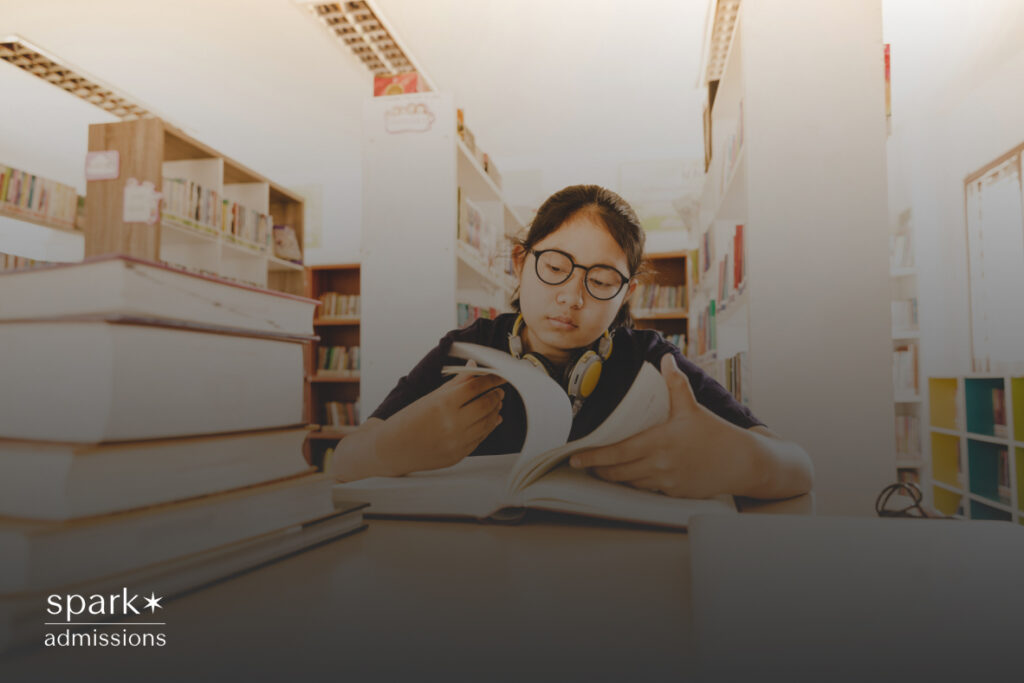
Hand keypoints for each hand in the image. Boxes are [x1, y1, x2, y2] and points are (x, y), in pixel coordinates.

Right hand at [373, 361, 506, 476]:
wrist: (393, 449)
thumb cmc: (409, 419)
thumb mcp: (432, 397)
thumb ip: (456, 382)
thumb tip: (474, 366)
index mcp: (444, 404)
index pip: (476, 386)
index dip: (491, 380)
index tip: (498, 376)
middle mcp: (452, 424)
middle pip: (486, 404)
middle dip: (495, 395)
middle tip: (499, 390)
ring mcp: (457, 442)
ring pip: (488, 423)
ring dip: (495, 411)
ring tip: (496, 403)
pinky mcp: (459, 455)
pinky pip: (480, 438)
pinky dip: (488, 426)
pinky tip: (491, 419)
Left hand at [569, 354, 745, 497]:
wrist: (742, 463)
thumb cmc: (716, 434)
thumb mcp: (693, 407)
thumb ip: (676, 383)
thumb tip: (666, 358)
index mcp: (660, 442)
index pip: (618, 453)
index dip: (594, 457)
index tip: (576, 457)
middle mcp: (660, 465)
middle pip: (618, 472)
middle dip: (597, 469)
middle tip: (582, 463)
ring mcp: (666, 482)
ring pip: (630, 482)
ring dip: (614, 477)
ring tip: (600, 469)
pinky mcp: (673, 493)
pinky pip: (647, 489)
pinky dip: (635, 482)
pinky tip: (629, 474)